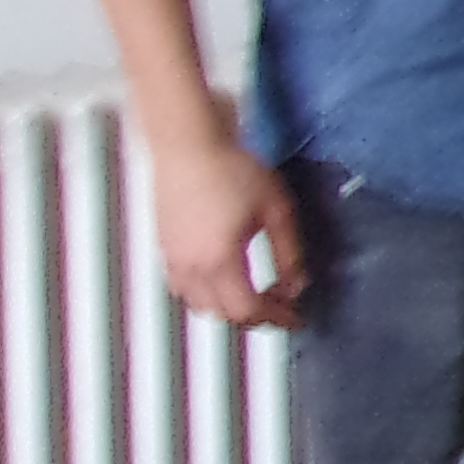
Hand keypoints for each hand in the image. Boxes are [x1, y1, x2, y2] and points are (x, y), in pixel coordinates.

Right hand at [151, 135, 303, 329]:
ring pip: (199, 305)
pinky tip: (224, 279)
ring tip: (255, 296)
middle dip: (255, 317)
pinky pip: (183, 288)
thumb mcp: (276, 210)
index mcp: (219, 261)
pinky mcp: (165, 247)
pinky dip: (205, 295)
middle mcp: (190, 267)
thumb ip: (289, 252)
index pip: (247, 310)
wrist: (188, 145)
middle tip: (280, 308)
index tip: (295, 318)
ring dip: (228, 308)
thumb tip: (297, 283)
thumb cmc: (230, 169)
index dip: (276, 319)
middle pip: (222, 314)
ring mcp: (173, 258)